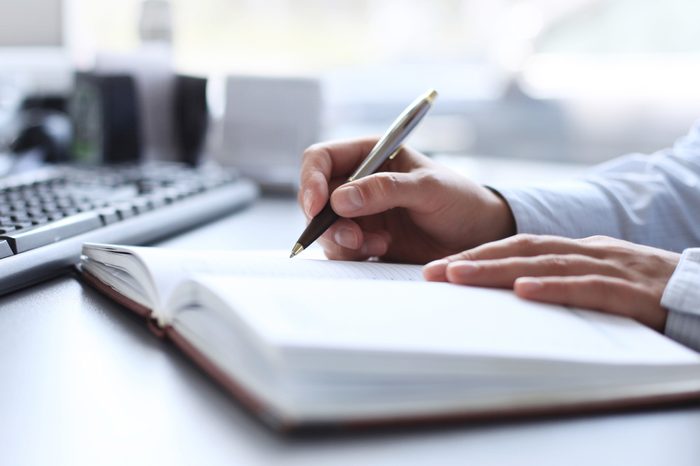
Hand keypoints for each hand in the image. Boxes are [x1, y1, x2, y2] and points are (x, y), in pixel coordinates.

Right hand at [298, 138, 515, 262]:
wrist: (478, 237)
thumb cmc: (459, 200)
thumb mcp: (428, 188)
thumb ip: (386, 190)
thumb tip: (340, 198)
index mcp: (368, 156)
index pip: (321, 158)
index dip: (311, 179)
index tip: (317, 206)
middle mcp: (357, 183)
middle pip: (317, 197)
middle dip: (327, 220)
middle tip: (353, 237)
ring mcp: (359, 213)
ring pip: (325, 226)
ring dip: (342, 239)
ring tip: (377, 244)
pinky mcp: (364, 240)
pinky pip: (340, 249)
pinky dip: (354, 253)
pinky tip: (382, 248)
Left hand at [423, 234, 680, 330]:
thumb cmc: (647, 290)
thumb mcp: (599, 279)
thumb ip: (562, 280)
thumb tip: (515, 292)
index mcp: (577, 248)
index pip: (518, 246)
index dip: (478, 254)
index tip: (439, 269)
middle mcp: (588, 250)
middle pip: (522, 249)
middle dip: (473, 260)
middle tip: (431, 273)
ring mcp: (610, 266)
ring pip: (546, 263)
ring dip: (498, 270)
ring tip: (458, 277)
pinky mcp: (633, 291)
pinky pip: (588, 288)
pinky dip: (554, 288)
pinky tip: (524, 292)